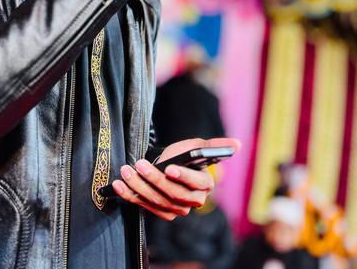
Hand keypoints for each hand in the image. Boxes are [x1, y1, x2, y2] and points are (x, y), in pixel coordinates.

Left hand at [110, 137, 239, 220]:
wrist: (168, 164)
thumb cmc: (184, 155)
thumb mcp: (196, 146)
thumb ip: (214, 145)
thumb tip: (237, 143)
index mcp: (205, 185)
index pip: (196, 184)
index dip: (183, 177)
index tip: (169, 167)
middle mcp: (193, 201)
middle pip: (174, 194)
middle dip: (154, 179)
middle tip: (139, 164)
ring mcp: (177, 209)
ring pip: (157, 201)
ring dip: (139, 187)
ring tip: (126, 171)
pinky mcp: (161, 212)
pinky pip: (145, 206)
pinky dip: (130, 195)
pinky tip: (118, 185)